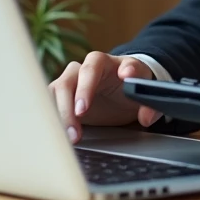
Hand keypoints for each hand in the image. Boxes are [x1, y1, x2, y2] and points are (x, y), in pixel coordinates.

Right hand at [47, 52, 162, 142]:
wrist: (120, 92)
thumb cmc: (130, 88)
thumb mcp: (145, 95)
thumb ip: (150, 105)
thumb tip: (146, 116)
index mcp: (108, 63)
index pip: (99, 62)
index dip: (99, 74)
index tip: (118, 80)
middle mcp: (86, 68)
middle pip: (76, 75)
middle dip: (78, 94)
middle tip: (81, 113)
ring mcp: (71, 81)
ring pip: (58, 89)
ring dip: (63, 112)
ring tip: (73, 136)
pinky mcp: (60, 96)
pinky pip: (49, 103)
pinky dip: (52, 118)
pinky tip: (57, 134)